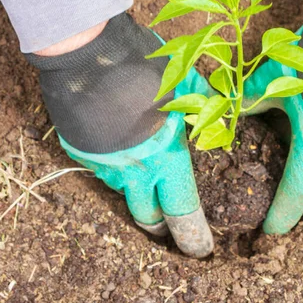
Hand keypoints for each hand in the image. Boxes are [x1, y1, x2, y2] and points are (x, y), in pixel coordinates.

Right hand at [60, 66, 213, 257]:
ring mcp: (103, 165)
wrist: (85, 53)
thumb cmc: (140, 65)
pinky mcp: (80, 154)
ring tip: (143, 168)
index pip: (183, 212)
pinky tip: (117, 143)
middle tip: (167, 227)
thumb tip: (222, 120)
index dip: (193, 236)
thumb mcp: (184, 82)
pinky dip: (114, 165)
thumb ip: (205, 106)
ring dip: (136, 189)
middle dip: (160, 228)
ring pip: (123, 192)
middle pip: (148, 219)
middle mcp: (133, 170)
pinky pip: (102, 170)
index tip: (200, 249)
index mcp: (165, 157)